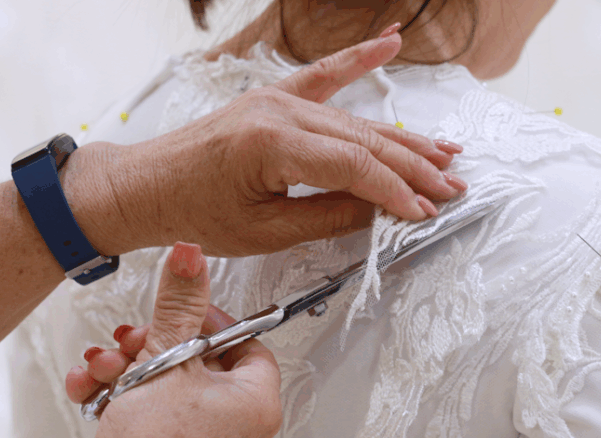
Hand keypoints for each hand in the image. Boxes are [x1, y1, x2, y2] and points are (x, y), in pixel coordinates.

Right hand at [64, 242, 281, 437]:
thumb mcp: (166, 358)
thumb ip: (178, 305)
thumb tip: (190, 257)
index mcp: (257, 403)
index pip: (247, 343)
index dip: (211, 321)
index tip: (180, 311)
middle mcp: (238, 425)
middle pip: (200, 360)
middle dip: (154, 342)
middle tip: (133, 339)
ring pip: (167, 381)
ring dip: (128, 364)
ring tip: (104, 364)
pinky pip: (151, 407)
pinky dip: (121, 392)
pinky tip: (90, 385)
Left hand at [75, 26, 467, 257]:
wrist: (147, 187)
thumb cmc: (194, 213)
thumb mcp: (265, 233)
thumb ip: (329, 217)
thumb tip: (381, 212)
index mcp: (273, 146)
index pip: (356, 166)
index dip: (397, 191)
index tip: (426, 210)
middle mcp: (279, 112)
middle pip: (365, 138)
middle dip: (415, 166)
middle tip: (453, 185)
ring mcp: (277, 99)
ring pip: (355, 118)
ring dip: (403, 137)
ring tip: (444, 151)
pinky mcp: (274, 98)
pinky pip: (323, 75)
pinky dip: (359, 59)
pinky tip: (391, 41)